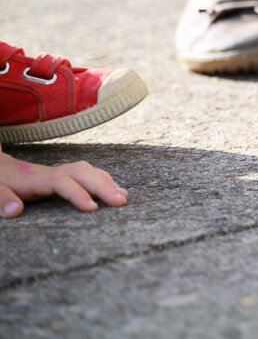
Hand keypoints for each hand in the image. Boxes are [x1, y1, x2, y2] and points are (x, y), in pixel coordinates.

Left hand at [0, 152, 127, 218]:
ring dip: (107, 182)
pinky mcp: (64, 175)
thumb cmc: (0, 182)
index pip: (62, 183)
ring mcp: (60, 172)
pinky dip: (104, 180)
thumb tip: (15, 210)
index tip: (93, 208)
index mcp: (36, 179)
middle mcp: (53, 172)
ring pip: (88, 171)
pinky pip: (88, 174)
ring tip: (123, 196)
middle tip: (121, 202)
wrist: (0, 168)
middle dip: (103, 186)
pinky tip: (114, 188)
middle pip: (83, 173)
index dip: (78, 193)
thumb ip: (2, 200)